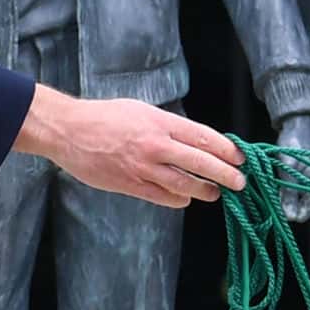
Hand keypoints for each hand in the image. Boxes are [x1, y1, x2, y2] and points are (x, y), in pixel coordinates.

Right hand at [14, 90, 245, 209]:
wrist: (69, 131)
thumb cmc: (105, 117)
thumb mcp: (142, 110)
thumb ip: (168, 126)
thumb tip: (194, 140)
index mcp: (161, 122)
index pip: (204, 137)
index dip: (226, 150)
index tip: (240, 157)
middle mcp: (156, 145)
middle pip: (201, 163)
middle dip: (225, 174)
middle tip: (239, 182)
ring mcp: (143, 167)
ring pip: (185, 184)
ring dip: (205, 190)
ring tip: (215, 193)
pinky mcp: (130, 185)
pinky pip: (163, 197)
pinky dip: (179, 199)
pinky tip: (186, 198)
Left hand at [273, 113, 309, 224]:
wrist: (301, 125)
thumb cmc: (296, 143)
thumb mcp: (289, 167)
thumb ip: (290, 192)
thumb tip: (289, 217)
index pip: (302, 214)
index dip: (285, 210)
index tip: (272, 199)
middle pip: (299, 210)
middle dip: (284, 204)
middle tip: (272, 188)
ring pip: (296, 203)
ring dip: (284, 197)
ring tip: (276, 182)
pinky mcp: (309, 183)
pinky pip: (296, 195)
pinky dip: (287, 192)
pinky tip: (279, 182)